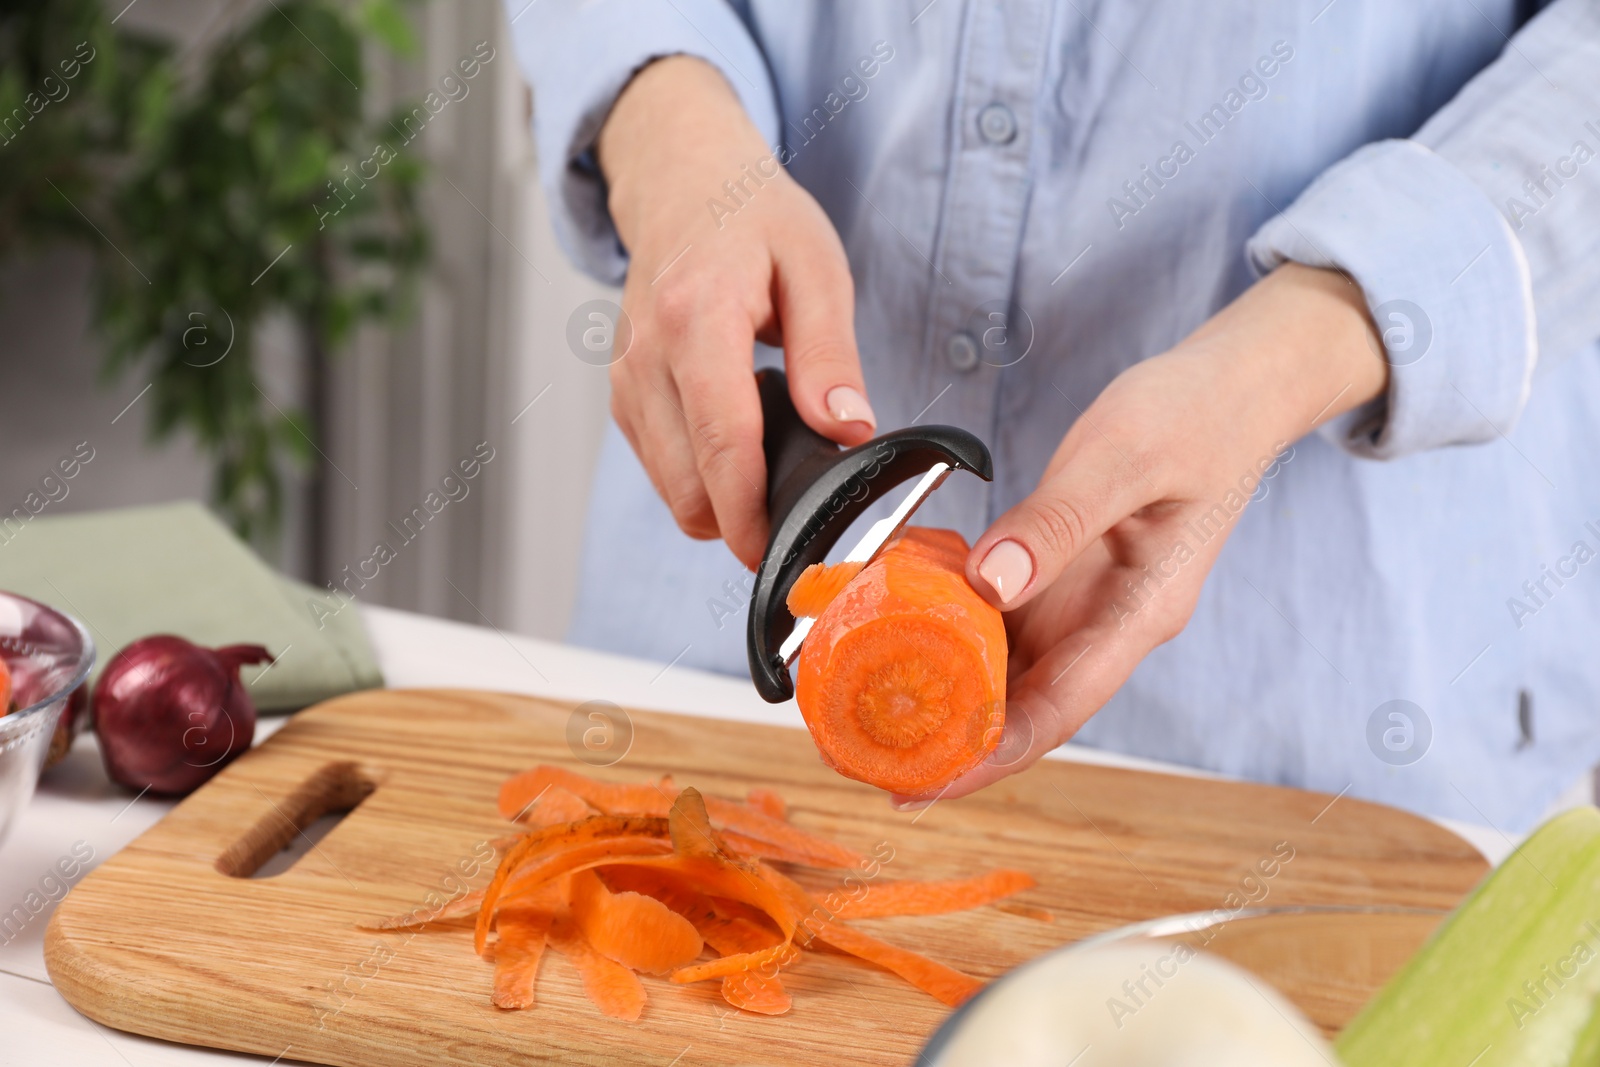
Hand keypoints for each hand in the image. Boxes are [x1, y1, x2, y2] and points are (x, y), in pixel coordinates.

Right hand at [597, 56, 875, 567]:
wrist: (682, 182)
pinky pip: (661, 469)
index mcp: (698, 318)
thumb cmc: (753, 218)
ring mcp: (626, 380)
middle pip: (688, 486)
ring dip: (722, 501)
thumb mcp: (817, 269)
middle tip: (803, 507)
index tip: (786, 552)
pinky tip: (739, 440)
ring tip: (774, 461)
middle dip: (744, 519)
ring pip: (671, 489)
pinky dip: (701, 477)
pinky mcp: (623, 398)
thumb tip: (848, 430)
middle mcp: (647, 356)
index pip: (722, 442)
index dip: (754, 514)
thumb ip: (830, 355)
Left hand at [896, 264, 1389, 804]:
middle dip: (954, 741)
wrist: (1233, 387)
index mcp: (1139, 613)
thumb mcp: (1124, 456)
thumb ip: (1059, 521)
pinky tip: (901, 628)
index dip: (990, 757)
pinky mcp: (1063, 573)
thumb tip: (990, 582)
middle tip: (870, 755)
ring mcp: (1085, 601)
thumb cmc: (1196, 416)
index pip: (1058, 711)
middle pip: (1025, 707)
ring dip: (947, 691)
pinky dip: (951, 628)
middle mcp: (1109, 623)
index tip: (926, 785)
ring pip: (1008, 668)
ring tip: (871, 709)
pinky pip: (1001, 617)